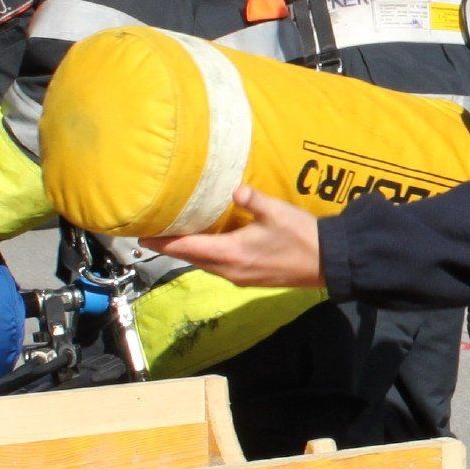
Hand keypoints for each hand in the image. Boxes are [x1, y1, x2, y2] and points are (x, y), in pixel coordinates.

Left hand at [148, 185, 324, 289]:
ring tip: (176, 236)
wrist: (328, 262)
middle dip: (172, 246)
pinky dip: (206, 255)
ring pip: (205, 264)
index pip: (186, 247)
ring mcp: (240, 278)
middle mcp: (229, 270)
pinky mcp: (250, 279)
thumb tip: (234, 189)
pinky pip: (218, 267)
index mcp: (230, 254)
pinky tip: (209, 244)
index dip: (162, 242)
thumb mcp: (276, 212)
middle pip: (191, 258)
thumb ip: (252, 199)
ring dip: (190, 252)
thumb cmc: (302, 236)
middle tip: (154, 232)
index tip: (141, 236)